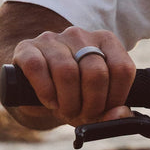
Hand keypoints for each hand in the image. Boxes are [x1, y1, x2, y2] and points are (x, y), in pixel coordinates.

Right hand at [12, 25, 135, 126]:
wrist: (39, 90)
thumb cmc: (77, 97)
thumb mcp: (101, 108)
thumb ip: (117, 114)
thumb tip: (121, 114)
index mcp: (106, 43)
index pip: (122, 69)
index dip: (116, 97)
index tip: (106, 109)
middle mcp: (80, 35)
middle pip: (96, 73)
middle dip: (92, 104)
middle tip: (84, 113)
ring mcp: (52, 39)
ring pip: (67, 72)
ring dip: (69, 102)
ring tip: (67, 110)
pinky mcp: (27, 47)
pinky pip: (37, 68)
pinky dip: (46, 92)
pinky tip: (50, 101)